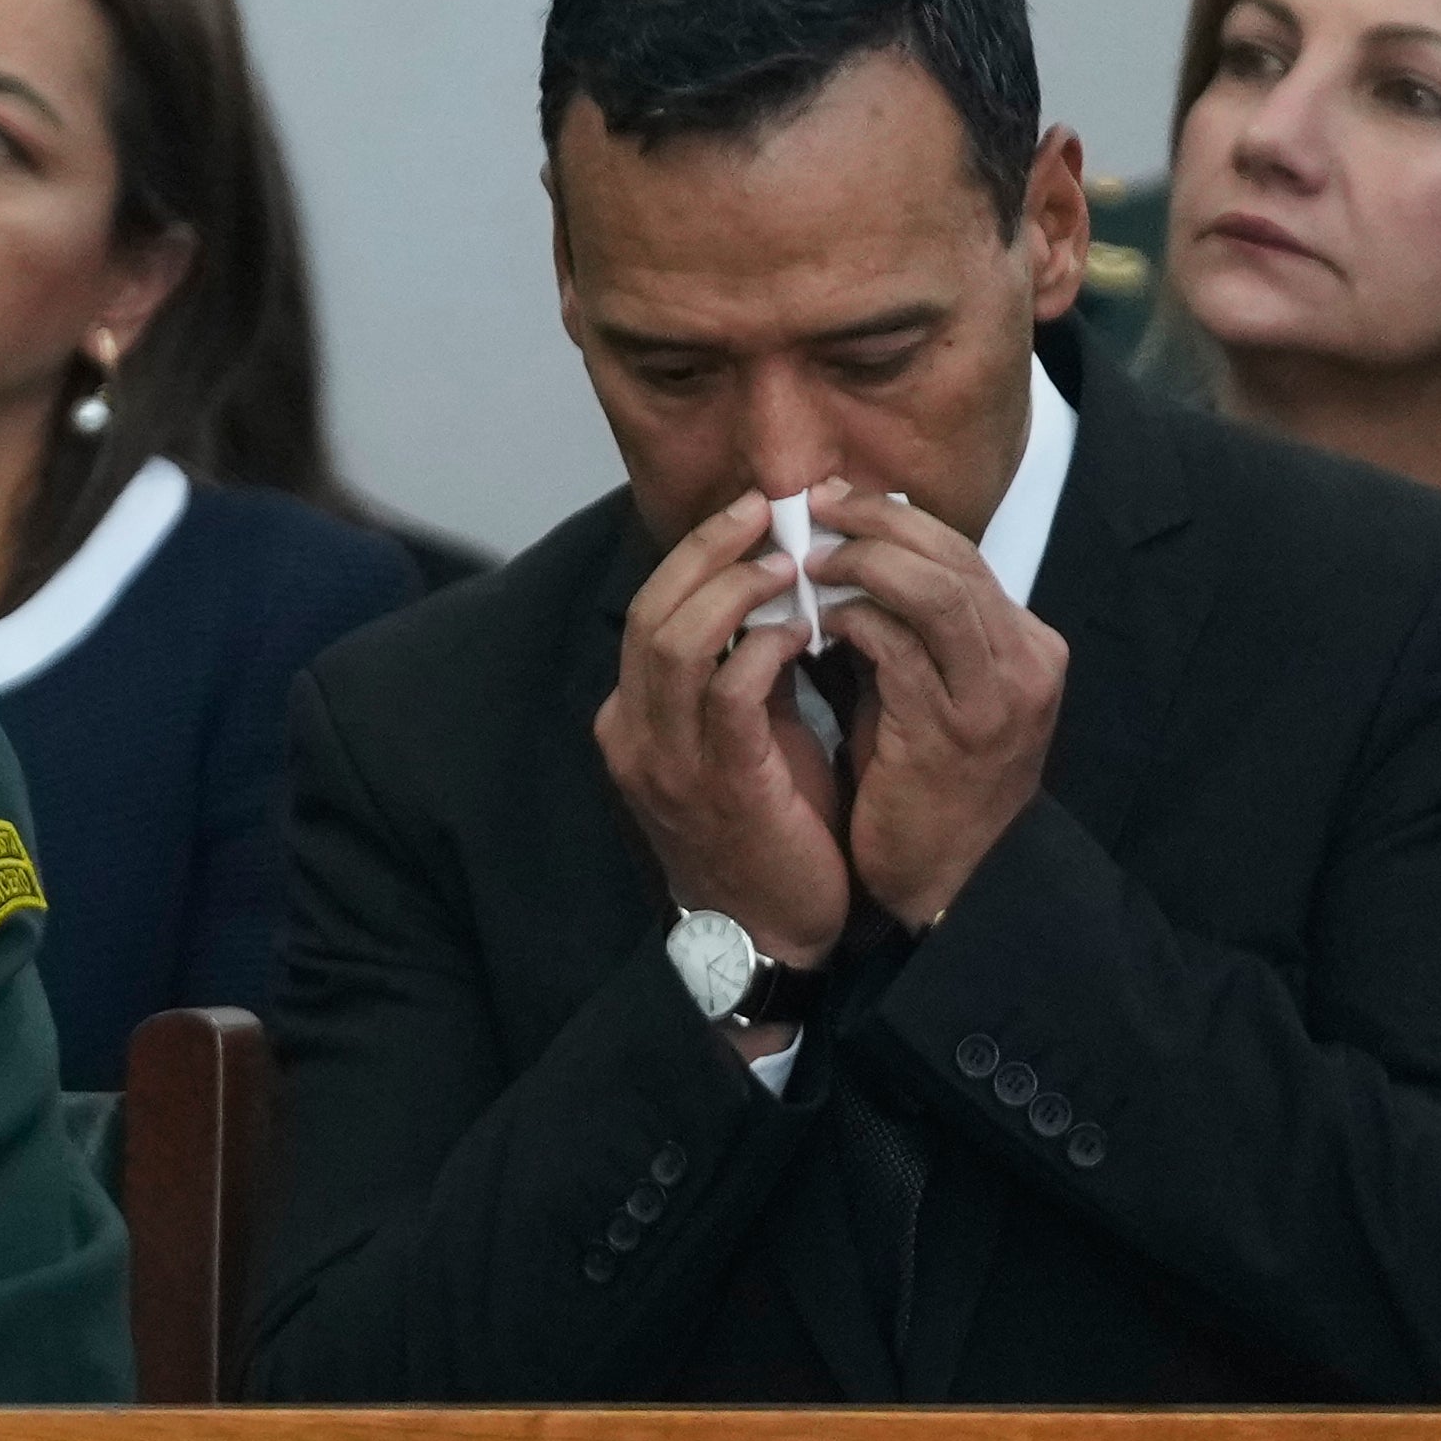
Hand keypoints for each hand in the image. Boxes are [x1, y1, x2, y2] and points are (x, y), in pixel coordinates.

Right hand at [595, 489, 852, 970]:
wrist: (771, 932)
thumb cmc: (768, 829)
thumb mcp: (748, 737)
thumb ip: (749, 669)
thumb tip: (786, 590)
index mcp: (634, 717)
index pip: (650, 609)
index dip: (697, 553)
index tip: (752, 513)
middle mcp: (635, 732)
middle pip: (652, 609)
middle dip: (710, 549)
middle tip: (768, 508)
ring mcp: (668, 761)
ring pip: (677, 640)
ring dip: (737, 587)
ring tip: (790, 559)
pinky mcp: (719, 783)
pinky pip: (730, 691)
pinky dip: (764, 646)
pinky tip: (806, 627)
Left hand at [811, 484, 1068, 929]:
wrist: (947, 884)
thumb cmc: (920, 787)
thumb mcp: (922, 694)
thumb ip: (898, 631)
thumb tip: (836, 559)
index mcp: (1024, 646)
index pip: (962, 553)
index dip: (895, 519)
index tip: (835, 501)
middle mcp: (1024, 662)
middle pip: (953, 557)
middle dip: (877, 523)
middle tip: (813, 506)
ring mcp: (996, 698)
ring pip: (933, 591)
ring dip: (862, 564)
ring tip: (809, 559)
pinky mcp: (951, 732)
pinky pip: (898, 650)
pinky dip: (853, 624)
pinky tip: (815, 621)